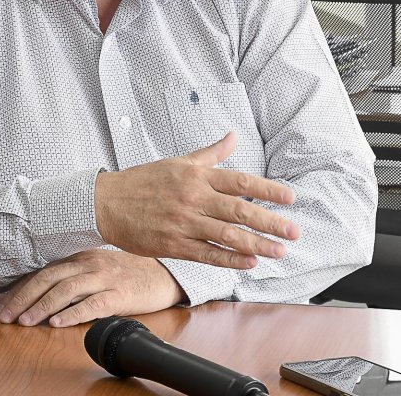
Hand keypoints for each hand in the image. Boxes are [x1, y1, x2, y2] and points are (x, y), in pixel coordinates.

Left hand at [0, 248, 185, 327]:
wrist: (163, 275)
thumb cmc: (127, 273)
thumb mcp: (96, 268)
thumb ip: (71, 276)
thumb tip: (38, 293)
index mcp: (82, 257)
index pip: (44, 272)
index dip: (20, 288)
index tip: (1, 304)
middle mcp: (91, 264)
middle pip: (50, 278)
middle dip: (24, 297)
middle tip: (5, 316)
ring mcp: (106, 278)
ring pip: (68, 289)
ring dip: (43, 306)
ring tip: (26, 321)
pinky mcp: (120, 294)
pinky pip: (94, 303)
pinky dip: (73, 313)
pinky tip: (58, 322)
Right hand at [94, 131, 300, 269]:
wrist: (106, 203)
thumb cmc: (143, 181)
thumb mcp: (178, 161)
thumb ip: (210, 153)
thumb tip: (234, 137)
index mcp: (197, 175)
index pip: (240, 181)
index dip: (267, 189)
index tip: (290, 198)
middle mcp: (193, 197)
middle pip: (239, 209)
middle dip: (270, 221)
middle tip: (294, 231)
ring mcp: (184, 222)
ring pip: (226, 234)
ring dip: (256, 244)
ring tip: (279, 251)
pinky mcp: (173, 245)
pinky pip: (206, 254)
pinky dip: (229, 259)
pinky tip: (249, 263)